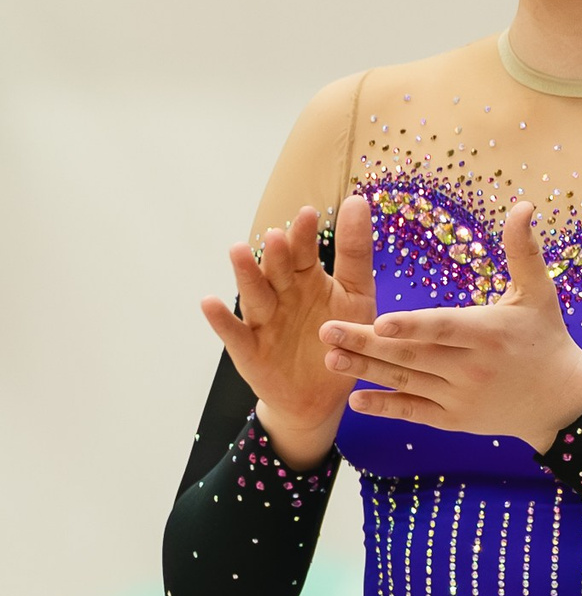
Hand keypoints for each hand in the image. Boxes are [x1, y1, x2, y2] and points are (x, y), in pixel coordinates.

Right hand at [199, 194, 376, 470]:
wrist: (322, 395)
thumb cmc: (341, 337)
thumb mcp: (357, 295)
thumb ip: (355, 252)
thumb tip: (356, 200)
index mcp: (307, 280)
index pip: (305, 252)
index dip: (305, 235)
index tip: (309, 213)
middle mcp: (282, 295)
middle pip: (277, 271)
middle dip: (277, 254)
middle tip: (277, 235)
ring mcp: (263, 321)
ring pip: (254, 295)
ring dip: (246, 275)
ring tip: (239, 251)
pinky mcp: (249, 350)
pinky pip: (234, 333)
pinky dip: (222, 319)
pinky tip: (210, 302)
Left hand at [316, 200, 581, 451]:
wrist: (563, 401)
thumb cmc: (548, 338)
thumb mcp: (540, 293)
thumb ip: (523, 250)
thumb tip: (522, 205)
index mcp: (490, 333)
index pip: (444, 327)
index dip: (412, 325)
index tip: (379, 319)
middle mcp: (473, 367)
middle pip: (412, 355)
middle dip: (366, 343)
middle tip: (325, 330)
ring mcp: (462, 397)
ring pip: (407, 382)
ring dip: (366, 371)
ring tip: (329, 357)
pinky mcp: (456, 419)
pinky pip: (415, 412)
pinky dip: (385, 407)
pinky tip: (355, 400)